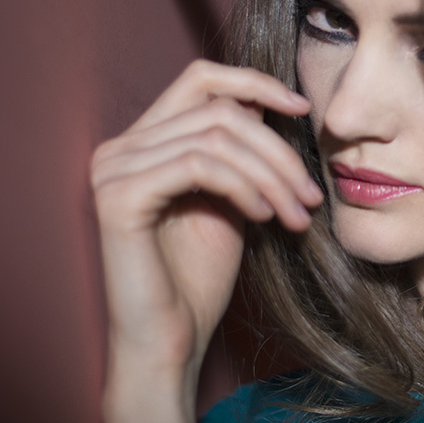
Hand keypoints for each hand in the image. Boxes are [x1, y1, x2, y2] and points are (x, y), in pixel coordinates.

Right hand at [91, 60, 321, 378]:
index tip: (303, 109)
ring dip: (272, 175)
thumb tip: (271, 101)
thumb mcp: (232, 199)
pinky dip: (244, 186)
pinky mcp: (119, 198)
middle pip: (219, 111)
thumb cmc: (199, 280)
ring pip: (217, 137)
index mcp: (141, 142)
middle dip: (278, 150)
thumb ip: (240, 152)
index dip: (255, 82)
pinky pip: (199, 165)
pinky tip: (264, 218)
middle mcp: (119, 148)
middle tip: (310, 196)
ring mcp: (113, 170)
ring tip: (297, 214)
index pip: (200, 79)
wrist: (170, 343)